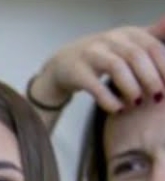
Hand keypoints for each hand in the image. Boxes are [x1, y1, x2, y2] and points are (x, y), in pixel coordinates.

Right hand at [32, 16, 164, 112]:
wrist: (62, 65)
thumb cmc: (103, 57)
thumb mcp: (128, 45)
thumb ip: (153, 40)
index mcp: (128, 33)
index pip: (152, 47)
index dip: (163, 67)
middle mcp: (110, 39)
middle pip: (136, 56)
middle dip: (150, 78)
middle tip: (158, 97)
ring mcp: (91, 54)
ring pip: (116, 67)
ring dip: (130, 87)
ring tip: (137, 103)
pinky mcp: (76, 71)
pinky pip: (94, 85)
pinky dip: (108, 99)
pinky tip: (117, 110)